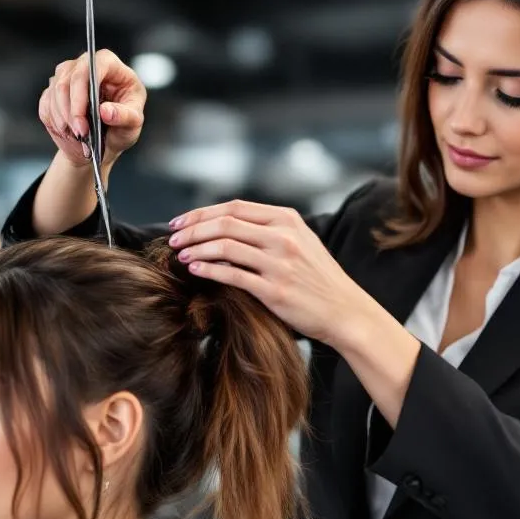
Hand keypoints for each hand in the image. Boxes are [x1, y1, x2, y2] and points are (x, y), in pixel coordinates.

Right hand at [38, 49, 145, 169]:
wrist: (104, 143)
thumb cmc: (122, 126)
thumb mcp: (133, 124)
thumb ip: (124, 116)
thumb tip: (106, 111)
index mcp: (110, 66)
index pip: (93, 66)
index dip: (84, 90)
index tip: (83, 117)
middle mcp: (86, 66)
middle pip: (69, 78)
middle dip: (72, 110)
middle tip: (80, 132)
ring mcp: (67, 76)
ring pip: (55, 90)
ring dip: (63, 117)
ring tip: (77, 135)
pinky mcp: (53, 90)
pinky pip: (46, 103)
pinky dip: (55, 121)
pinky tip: (68, 132)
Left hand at [167, 200, 371, 346]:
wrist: (345, 311)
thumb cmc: (320, 279)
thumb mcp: (301, 241)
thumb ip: (270, 229)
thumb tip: (228, 225)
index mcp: (288, 220)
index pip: (234, 207)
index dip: (202, 213)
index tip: (181, 222)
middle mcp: (283, 237)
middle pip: (225, 224)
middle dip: (193, 230)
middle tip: (173, 239)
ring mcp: (279, 263)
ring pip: (225, 247)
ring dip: (196, 249)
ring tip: (180, 255)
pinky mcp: (275, 290)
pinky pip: (233, 275)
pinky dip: (209, 269)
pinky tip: (195, 269)